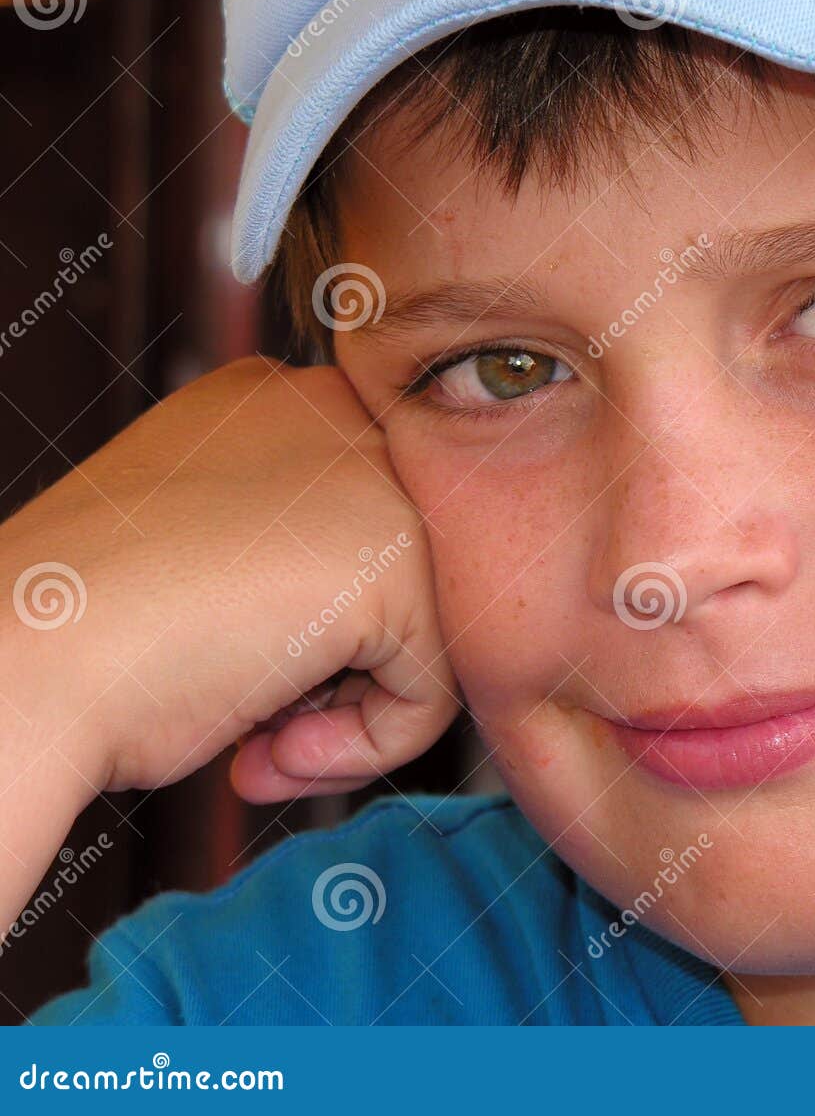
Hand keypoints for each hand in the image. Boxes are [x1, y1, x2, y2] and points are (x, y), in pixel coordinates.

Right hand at [1, 355, 457, 803]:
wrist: (16, 668)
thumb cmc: (87, 634)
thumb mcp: (209, 552)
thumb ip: (298, 549)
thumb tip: (383, 609)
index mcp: (277, 401)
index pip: (368, 530)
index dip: (316, 625)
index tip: (241, 668)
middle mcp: (336, 412)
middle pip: (408, 575)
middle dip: (345, 668)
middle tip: (261, 716)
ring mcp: (377, 474)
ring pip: (434, 631)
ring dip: (353, 712)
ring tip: (261, 737)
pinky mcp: (400, 555)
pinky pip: (438, 687)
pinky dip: (367, 747)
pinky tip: (268, 748)